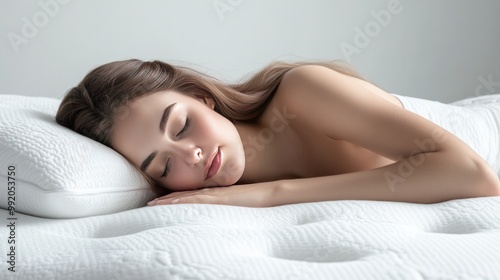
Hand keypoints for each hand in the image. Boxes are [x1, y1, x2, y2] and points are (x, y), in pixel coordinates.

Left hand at [147, 181, 278, 207]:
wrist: (271, 194)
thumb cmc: (258, 202)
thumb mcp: (239, 206)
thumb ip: (228, 207)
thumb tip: (219, 215)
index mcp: (217, 194)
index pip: (192, 196)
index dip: (175, 198)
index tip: (160, 202)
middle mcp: (213, 193)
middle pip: (185, 195)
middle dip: (167, 199)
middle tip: (149, 203)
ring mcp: (216, 195)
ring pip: (187, 197)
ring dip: (169, 200)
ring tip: (153, 204)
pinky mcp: (220, 199)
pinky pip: (197, 199)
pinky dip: (183, 201)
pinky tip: (171, 203)